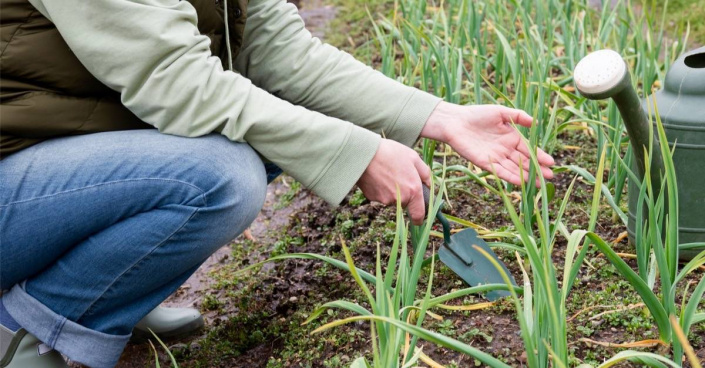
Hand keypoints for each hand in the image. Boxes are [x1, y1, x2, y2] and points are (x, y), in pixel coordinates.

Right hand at [357, 139, 430, 224]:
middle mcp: (400, 199)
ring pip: (392, 199)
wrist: (365, 154)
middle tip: (398, 175)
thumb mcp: (413, 157)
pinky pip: (380, 195)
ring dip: (391, 190)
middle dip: (404, 193)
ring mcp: (385, 200)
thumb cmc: (391, 153)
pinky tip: (377, 175)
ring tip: (386, 172)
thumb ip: (425, 173)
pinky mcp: (372, 198)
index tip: (419, 218)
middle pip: (404, 202)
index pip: (418, 214)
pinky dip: (380, 188)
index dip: (419, 219)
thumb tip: (429, 184)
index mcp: (413, 190)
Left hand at [421, 102, 554, 184]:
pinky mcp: (484, 163)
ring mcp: (496, 157)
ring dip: (526, 177)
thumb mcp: (501, 112)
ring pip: (514, 169)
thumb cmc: (477, 114)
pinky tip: (521, 182)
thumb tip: (535, 122)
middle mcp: (505, 149)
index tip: (551, 163)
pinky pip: (500, 172)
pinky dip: (510, 177)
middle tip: (550, 178)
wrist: (455, 121)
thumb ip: (518, 116)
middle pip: (524, 162)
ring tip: (540, 184)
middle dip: (537, 170)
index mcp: (511, 137)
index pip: (529, 149)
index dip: (540, 156)